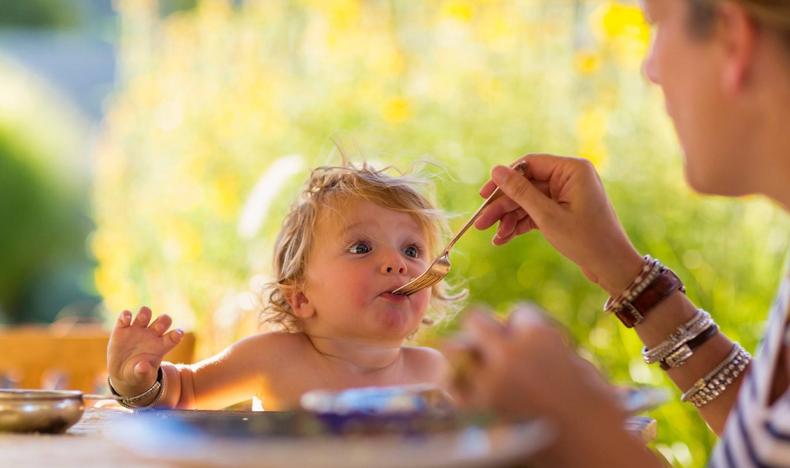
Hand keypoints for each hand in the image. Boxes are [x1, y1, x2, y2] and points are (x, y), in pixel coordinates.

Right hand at [107, 306, 182, 395]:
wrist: (121, 373)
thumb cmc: (138, 373)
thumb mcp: (142, 376)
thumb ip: (144, 372)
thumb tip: (143, 367)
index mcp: (162, 345)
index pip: (174, 336)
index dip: (177, 334)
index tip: (177, 334)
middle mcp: (152, 334)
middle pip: (164, 320)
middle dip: (163, 321)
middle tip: (158, 328)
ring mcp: (137, 330)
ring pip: (145, 313)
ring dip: (145, 313)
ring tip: (142, 320)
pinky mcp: (122, 329)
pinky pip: (125, 317)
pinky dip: (126, 315)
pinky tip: (126, 319)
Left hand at [447, 304, 622, 425]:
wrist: (595, 454)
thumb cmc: (598, 412)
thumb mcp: (579, 365)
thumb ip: (545, 345)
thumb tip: (514, 334)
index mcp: (540, 336)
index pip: (518, 312)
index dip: (523, 327)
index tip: (528, 343)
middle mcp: (509, 353)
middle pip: (475, 319)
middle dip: (485, 331)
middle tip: (493, 348)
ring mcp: (488, 382)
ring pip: (454, 350)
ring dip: (466, 355)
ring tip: (478, 368)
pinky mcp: (475, 412)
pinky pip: (453, 388)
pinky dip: (461, 387)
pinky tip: (476, 394)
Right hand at [475, 154, 643, 294]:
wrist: (612, 267)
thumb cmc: (586, 240)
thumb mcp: (548, 216)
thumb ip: (520, 192)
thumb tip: (496, 170)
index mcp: (572, 169)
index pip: (529, 164)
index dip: (504, 180)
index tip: (484, 196)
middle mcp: (569, 177)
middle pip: (525, 185)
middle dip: (503, 206)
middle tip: (481, 223)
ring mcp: (566, 195)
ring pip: (528, 201)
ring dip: (509, 218)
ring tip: (493, 237)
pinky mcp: (563, 211)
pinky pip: (536, 212)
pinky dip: (520, 224)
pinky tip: (504, 239)